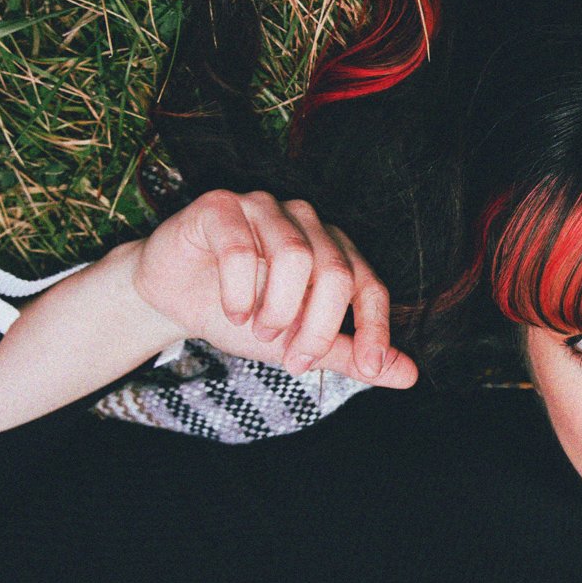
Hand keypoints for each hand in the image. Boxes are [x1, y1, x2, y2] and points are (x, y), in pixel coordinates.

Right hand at [129, 189, 417, 384]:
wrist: (173, 299)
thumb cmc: (243, 314)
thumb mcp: (297, 343)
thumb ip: (348, 355)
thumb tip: (408, 376)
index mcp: (334, 250)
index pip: (369, 285)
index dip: (374, 327)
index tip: (369, 367)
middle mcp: (306, 222)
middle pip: (335, 273)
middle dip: (317, 327)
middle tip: (293, 359)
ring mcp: (264, 208)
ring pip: (295, 256)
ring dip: (277, 308)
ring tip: (257, 330)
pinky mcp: (221, 206)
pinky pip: (241, 247)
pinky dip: (238, 291)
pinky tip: (232, 311)